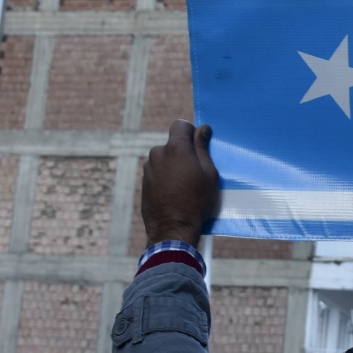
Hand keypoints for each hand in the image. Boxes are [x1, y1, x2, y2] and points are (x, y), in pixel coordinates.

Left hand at [142, 121, 220, 246]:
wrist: (173, 228)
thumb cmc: (196, 201)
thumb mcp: (209, 174)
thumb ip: (203, 148)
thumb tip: (202, 129)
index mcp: (175, 148)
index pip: (180, 124)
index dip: (191, 131)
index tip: (198, 145)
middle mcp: (158, 153)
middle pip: (173, 143)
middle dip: (183, 152)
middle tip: (195, 171)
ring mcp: (149, 167)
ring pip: (165, 158)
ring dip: (174, 165)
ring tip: (184, 186)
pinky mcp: (144, 181)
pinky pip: (158, 171)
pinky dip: (166, 177)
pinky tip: (174, 193)